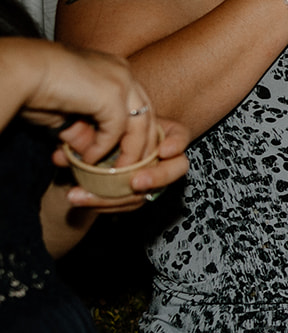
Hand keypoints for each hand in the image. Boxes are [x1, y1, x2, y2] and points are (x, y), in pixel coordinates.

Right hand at [11, 40, 158, 165]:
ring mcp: (122, 81)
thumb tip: (93, 156)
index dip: (132, 136)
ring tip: (116, 173)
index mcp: (117, 72)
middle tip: (128, 171)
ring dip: (130, 153)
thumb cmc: (36, 89)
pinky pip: (116, 129)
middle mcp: (124, 73)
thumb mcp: (68, 115)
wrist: (22, 71)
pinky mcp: (112, 93)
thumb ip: (85, 132)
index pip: (138, 108)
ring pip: (140, 125)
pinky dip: (104, 148)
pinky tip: (89, 160)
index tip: (122, 157)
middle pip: (147, 117)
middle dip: (139, 147)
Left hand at [60, 119, 190, 209]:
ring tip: (82, 197)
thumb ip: (83, 136)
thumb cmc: (100, 131)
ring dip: (115, 198)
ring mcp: (151, 180)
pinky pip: (126, 203)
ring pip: (146, 194)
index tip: (164, 151)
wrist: (92, 152)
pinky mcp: (136, 196)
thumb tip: (61, 155)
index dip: (176, 144)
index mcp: (160, 133)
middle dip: (157, 177)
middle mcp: (162, 159)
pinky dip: (103, 203)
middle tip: (136, 183)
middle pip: (176, 169)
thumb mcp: (94, 128)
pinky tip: (80, 200)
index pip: (180, 136)